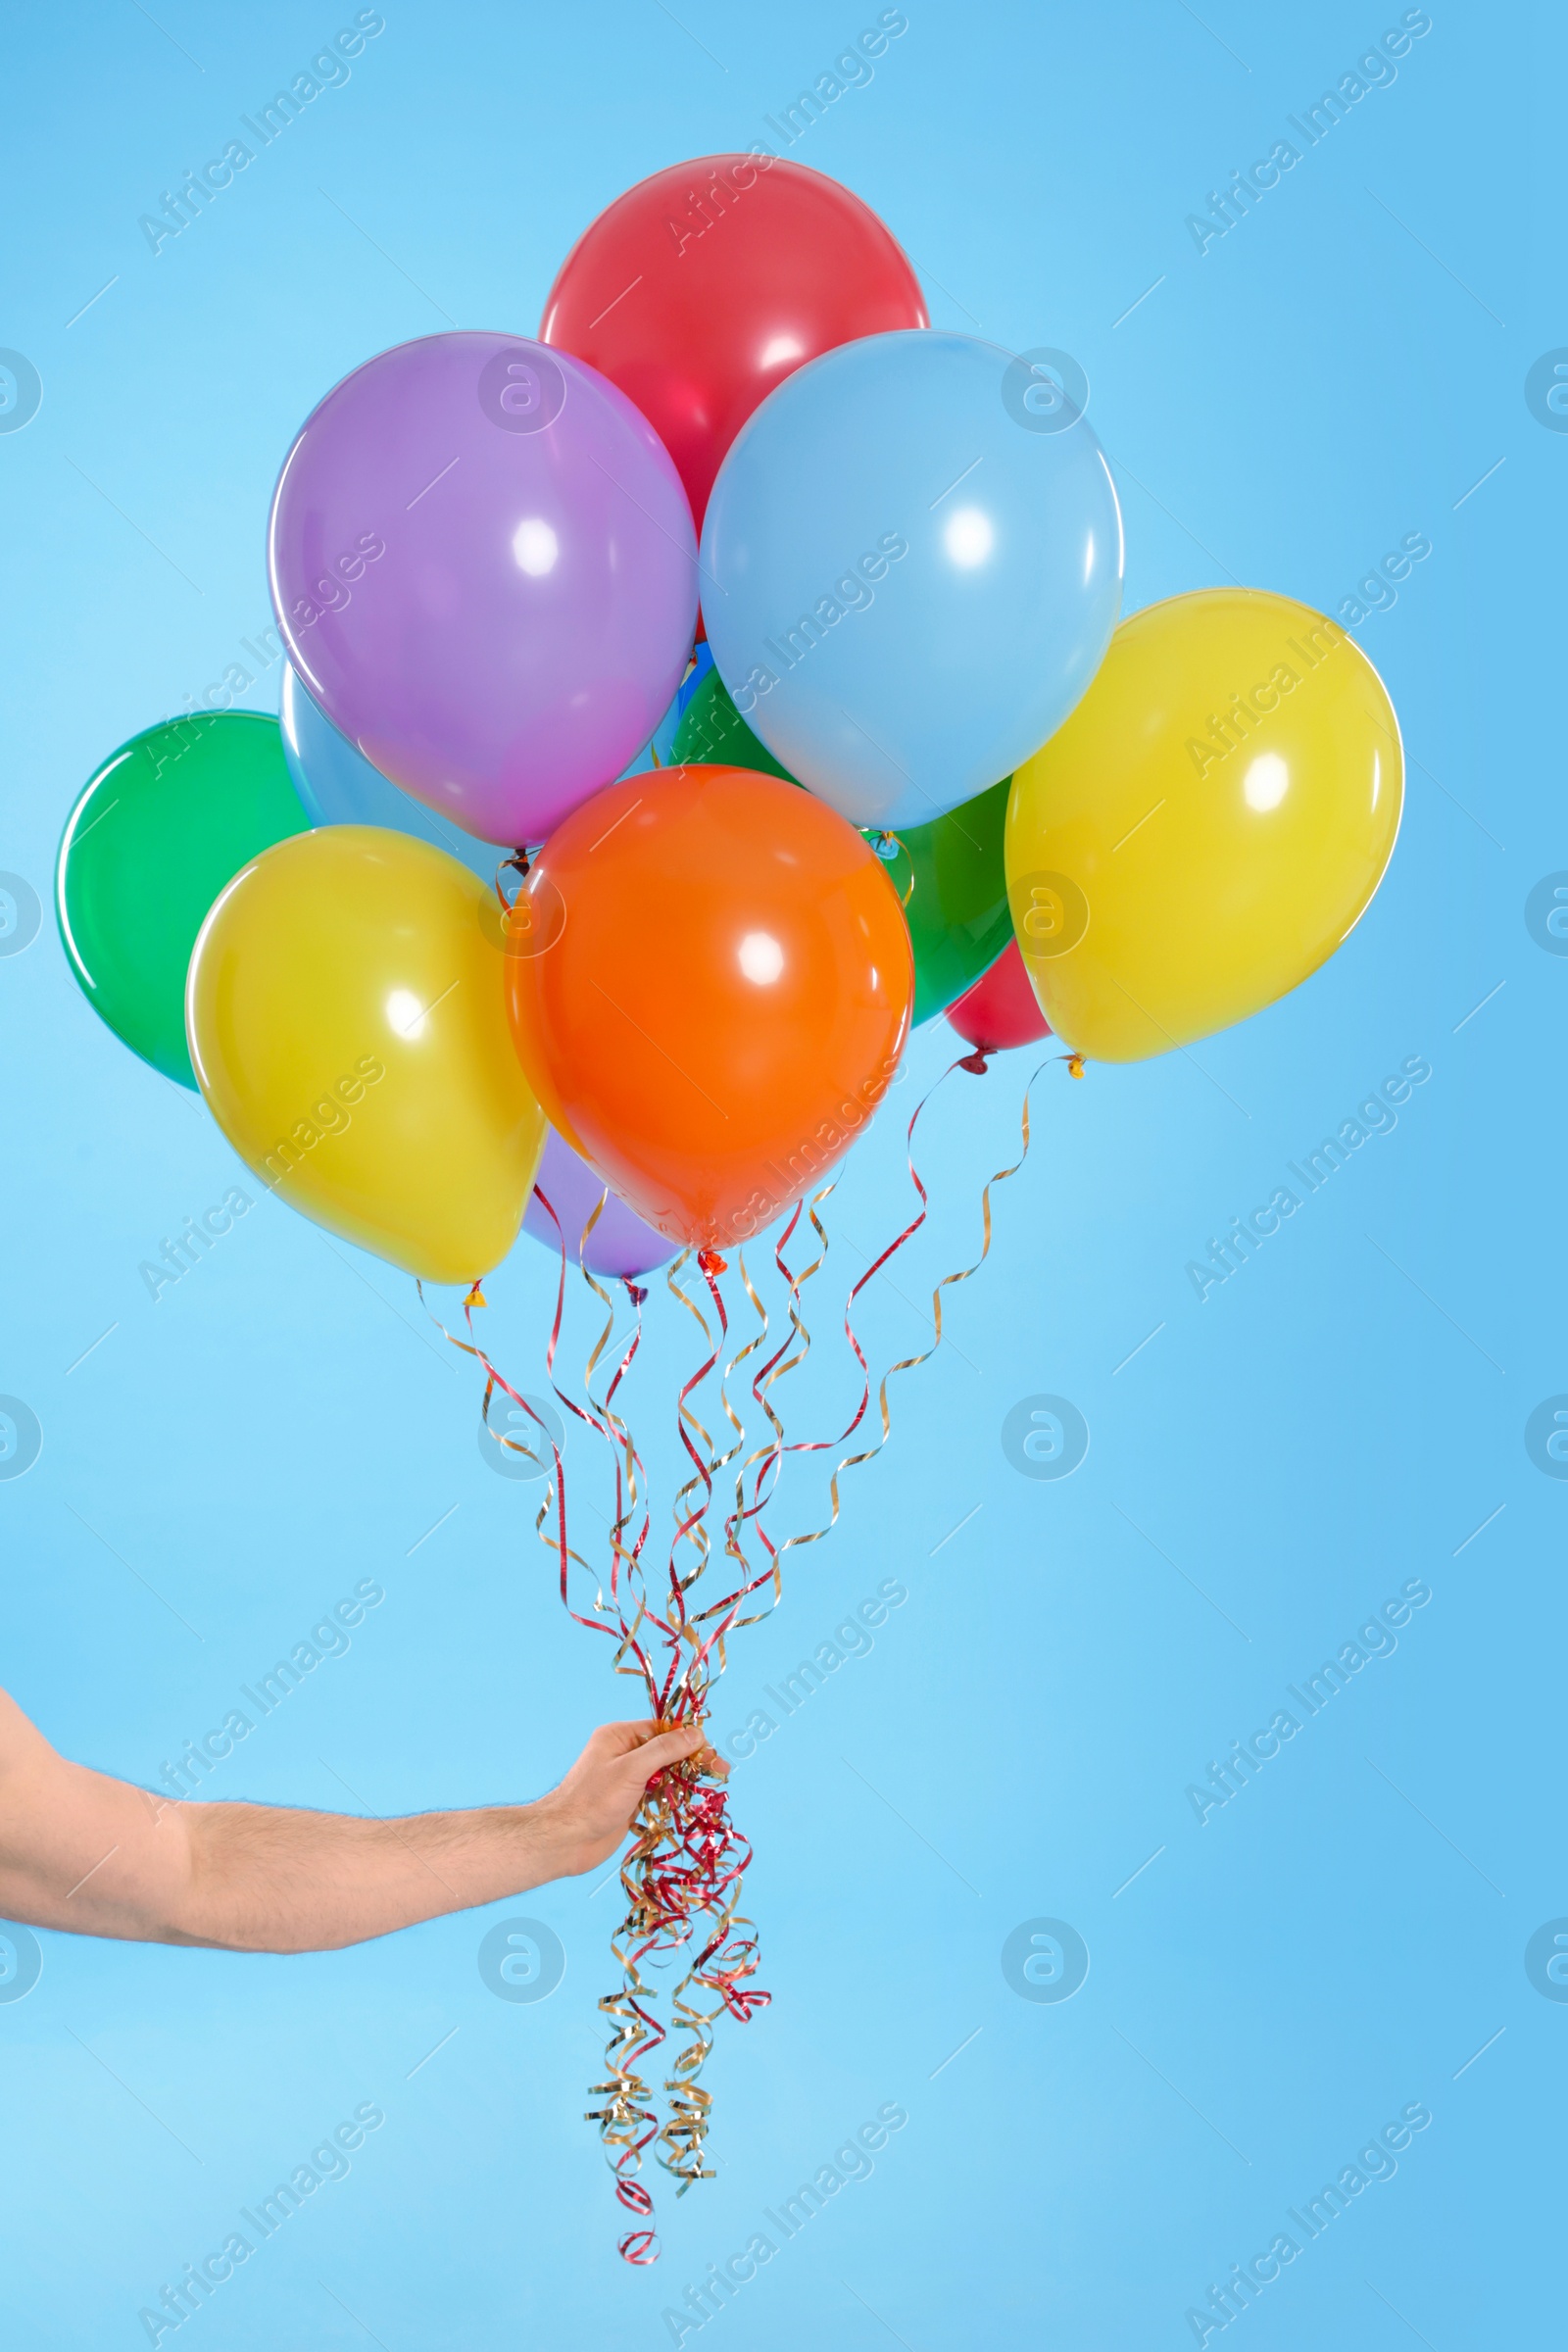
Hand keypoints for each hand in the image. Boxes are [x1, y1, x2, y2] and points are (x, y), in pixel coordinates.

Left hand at [534, 1719, 728, 1878]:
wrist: (565, 1842)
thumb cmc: (592, 1801)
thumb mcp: (631, 1769)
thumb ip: (665, 1750)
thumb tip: (696, 1734)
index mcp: (620, 1737)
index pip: (663, 1729)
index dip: (689, 1739)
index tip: (711, 1752)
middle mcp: (624, 1755)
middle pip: (668, 1752)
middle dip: (693, 1760)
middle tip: (721, 1771)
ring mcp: (628, 1781)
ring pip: (666, 1775)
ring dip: (686, 1781)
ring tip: (710, 1788)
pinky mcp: (631, 1804)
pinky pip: (659, 1795)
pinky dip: (674, 1799)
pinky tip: (690, 1804)